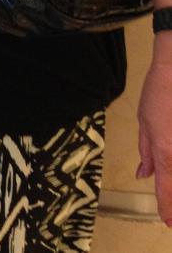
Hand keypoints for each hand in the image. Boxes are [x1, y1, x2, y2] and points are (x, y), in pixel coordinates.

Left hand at [137, 32, 171, 226]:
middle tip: (171, 210)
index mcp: (166, 151)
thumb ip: (147, 151)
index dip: (168, 208)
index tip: (168, 222)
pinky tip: (170, 159)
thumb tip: (145, 174)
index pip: (168, 189)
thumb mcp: (144, 120)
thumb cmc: (159, 92)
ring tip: (170, 189)